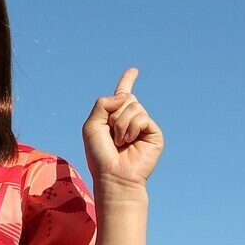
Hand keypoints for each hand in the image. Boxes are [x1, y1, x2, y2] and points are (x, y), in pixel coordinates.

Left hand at [82, 68, 163, 190]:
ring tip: (120, 141)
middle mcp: (130, 118)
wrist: (113, 174)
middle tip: (112, 134)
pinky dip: (131, 128)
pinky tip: (129, 142)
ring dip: (121, 124)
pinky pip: (141, 117)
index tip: (134, 70)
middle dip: (114, 114)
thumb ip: (102, 104)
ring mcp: (143, 125)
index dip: (127, 81)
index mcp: (114, 116)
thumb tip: (126, 96)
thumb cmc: (100, 154)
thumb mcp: (91, 125)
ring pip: (133, 106)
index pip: (122, 94)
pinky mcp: (154, 132)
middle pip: (126, 97)